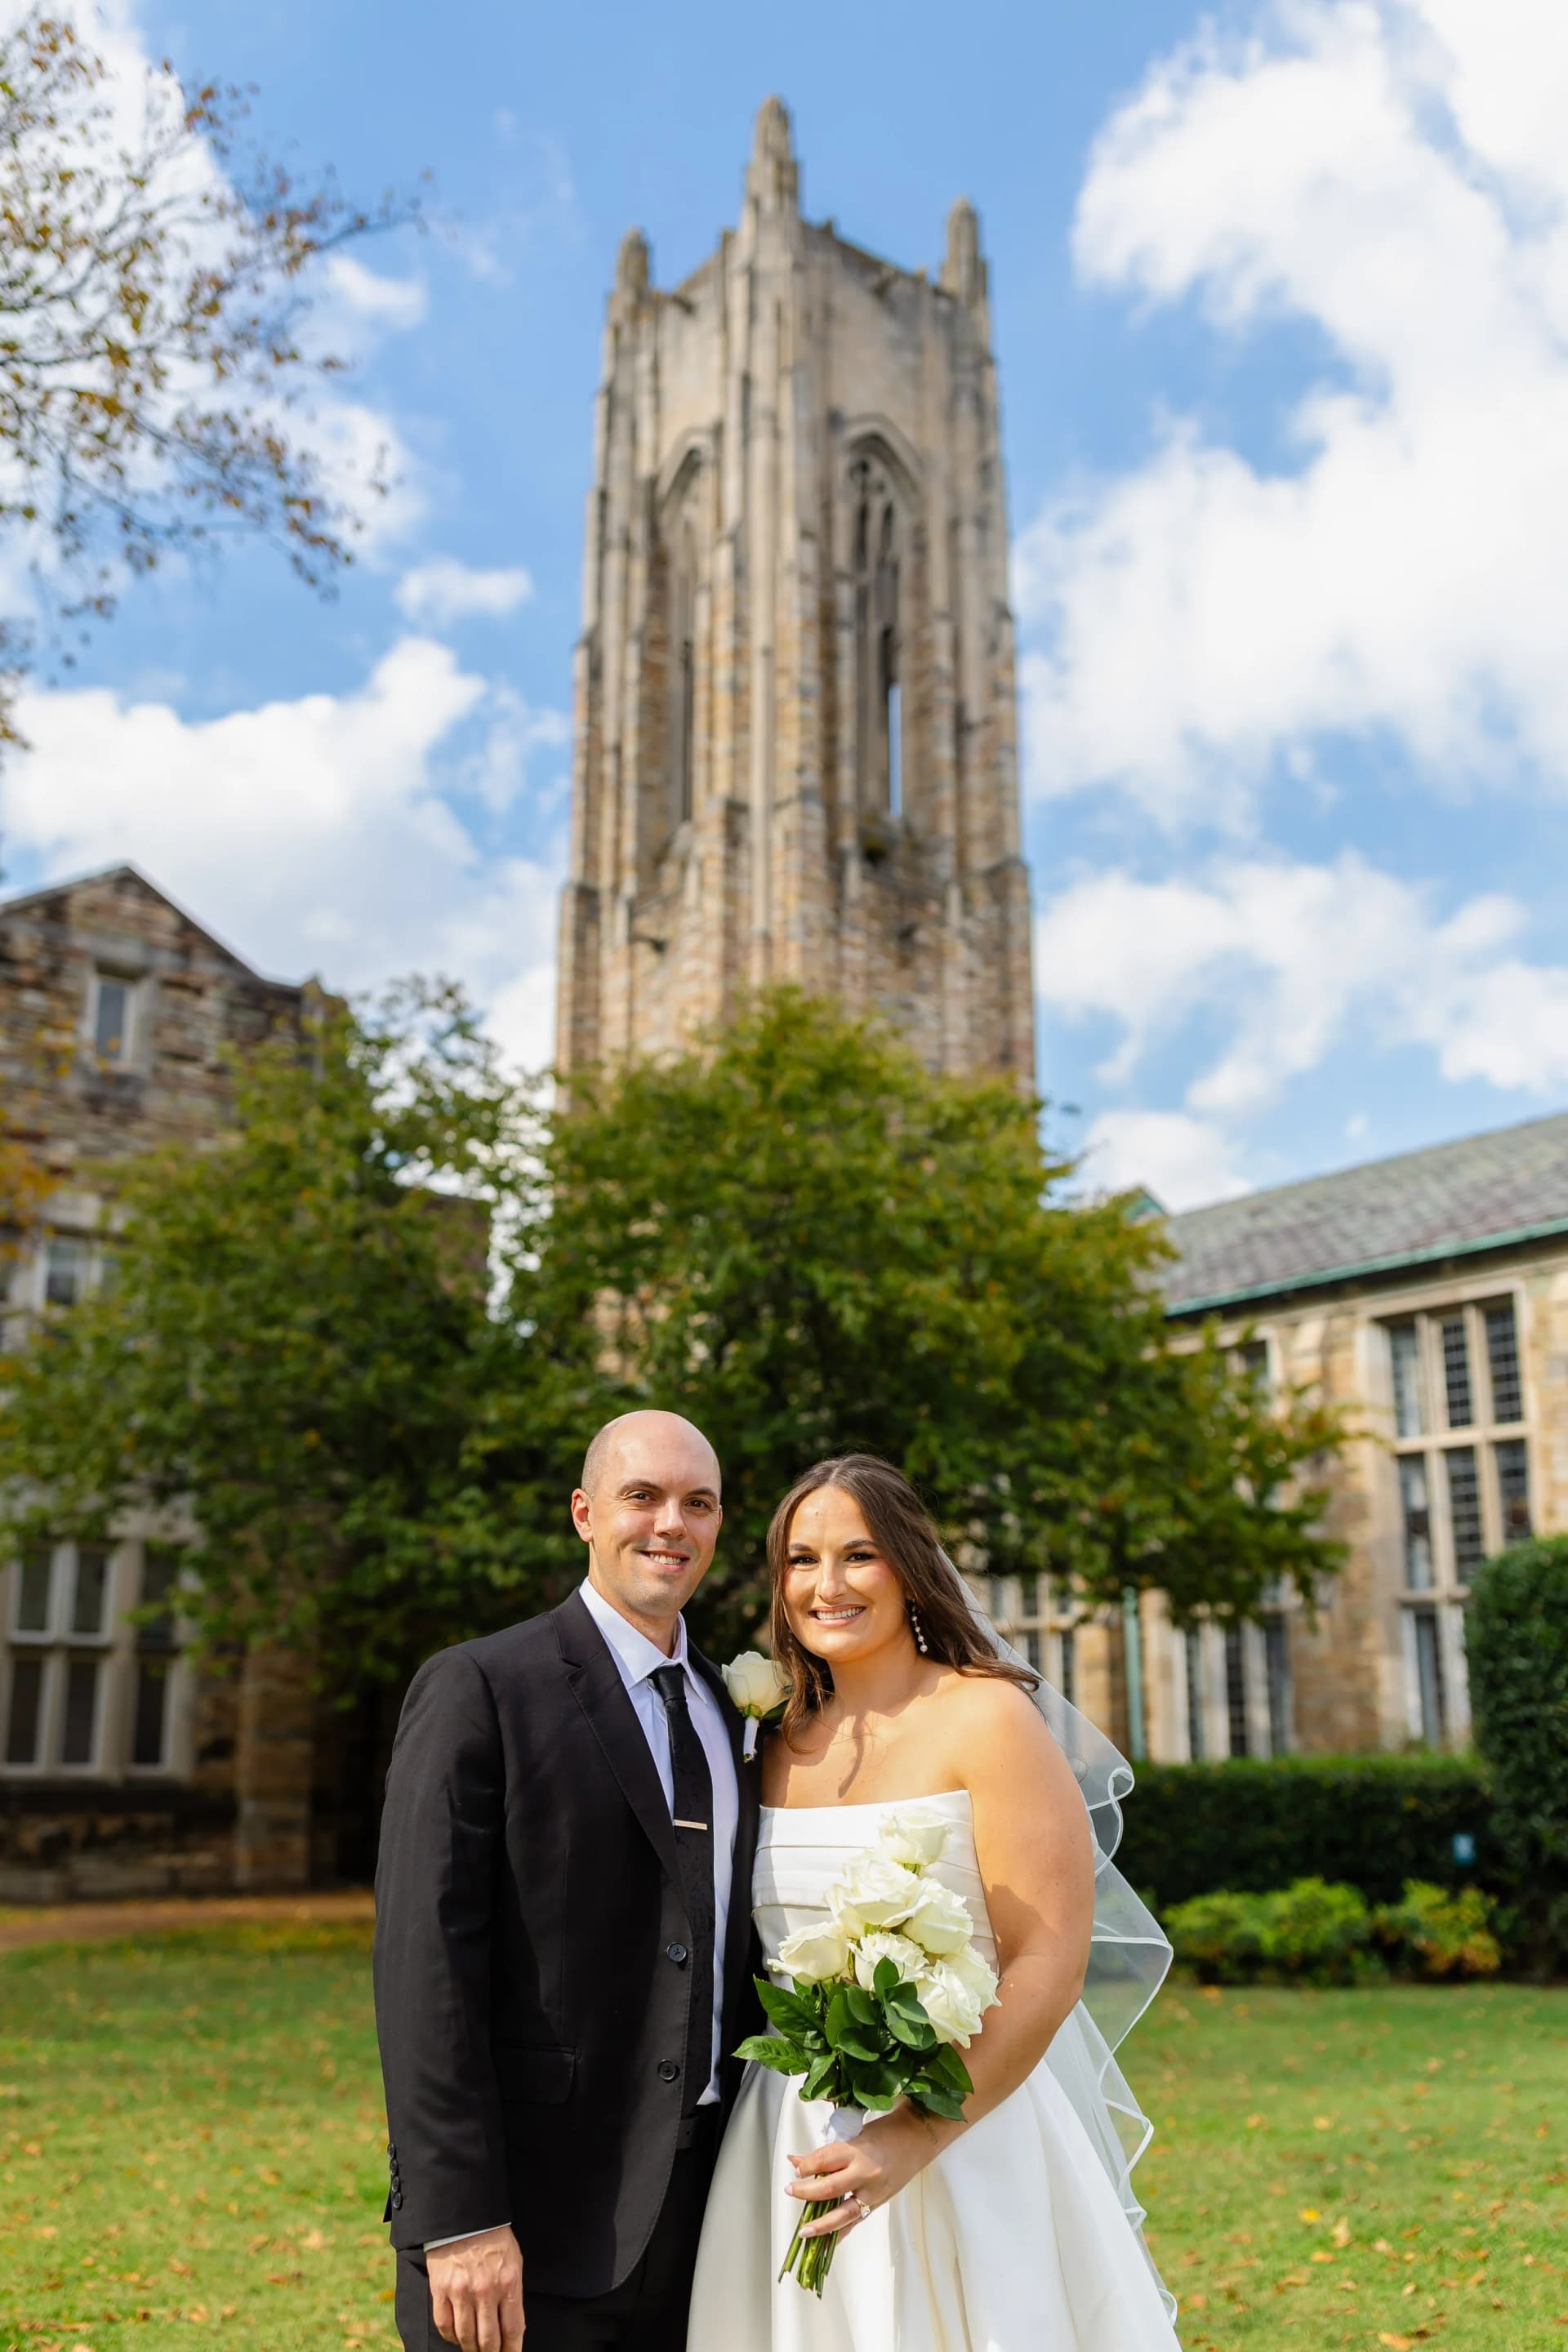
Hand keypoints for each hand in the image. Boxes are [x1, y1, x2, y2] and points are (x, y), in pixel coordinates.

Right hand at [428, 2224, 523, 2351]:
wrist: (465, 2216)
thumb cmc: (493, 2238)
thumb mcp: (514, 2262)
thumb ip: (513, 2294)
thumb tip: (512, 2325)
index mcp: (508, 2282)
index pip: (513, 2329)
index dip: (512, 2350)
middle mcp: (485, 2290)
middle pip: (489, 2340)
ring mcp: (461, 2291)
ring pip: (466, 2337)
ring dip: (471, 2349)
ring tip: (475, 2351)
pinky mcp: (441, 2289)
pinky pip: (444, 2325)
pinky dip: (451, 2337)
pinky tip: (457, 2337)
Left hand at [785, 2108, 939, 2241]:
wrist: (916, 2140)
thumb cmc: (884, 2133)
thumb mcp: (853, 2135)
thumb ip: (826, 2152)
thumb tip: (796, 2160)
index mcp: (857, 2150)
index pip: (825, 2160)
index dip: (807, 2165)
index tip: (795, 2168)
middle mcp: (865, 2173)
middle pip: (830, 2188)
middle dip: (807, 2193)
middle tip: (790, 2191)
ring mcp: (872, 2193)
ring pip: (843, 2213)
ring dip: (821, 2224)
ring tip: (803, 2232)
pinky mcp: (877, 2204)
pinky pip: (855, 2222)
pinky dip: (840, 2233)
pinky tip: (826, 2244)